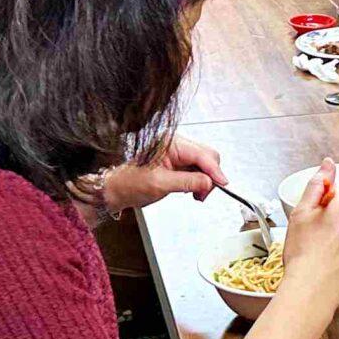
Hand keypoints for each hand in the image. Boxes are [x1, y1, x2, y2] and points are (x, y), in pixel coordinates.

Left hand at [98, 137, 225, 213]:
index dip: (214, 170)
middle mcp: (176, 144)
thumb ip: (188, 182)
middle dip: (210, 176)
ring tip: (197, 195)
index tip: (223, 184)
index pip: (201, 153)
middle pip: (207, 156)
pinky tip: (193, 191)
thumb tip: (209, 182)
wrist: (116, 191)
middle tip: (204, 194)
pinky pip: (196, 170)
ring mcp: (177, 153)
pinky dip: (199, 182)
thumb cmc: (130, 184)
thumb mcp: (161, 184)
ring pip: (204, 164)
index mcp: (170, 143)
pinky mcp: (177, 163)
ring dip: (205, 180)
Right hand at [278, 158, 338, 308]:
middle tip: (316, 233)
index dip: (326, 197)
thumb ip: (316, 184)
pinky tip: (334, 257)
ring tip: (325, 247)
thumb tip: (328, 164)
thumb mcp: (300, 213)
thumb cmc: (303, 254)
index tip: (316, 213)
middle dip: (336, 213)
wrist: (311, 290)